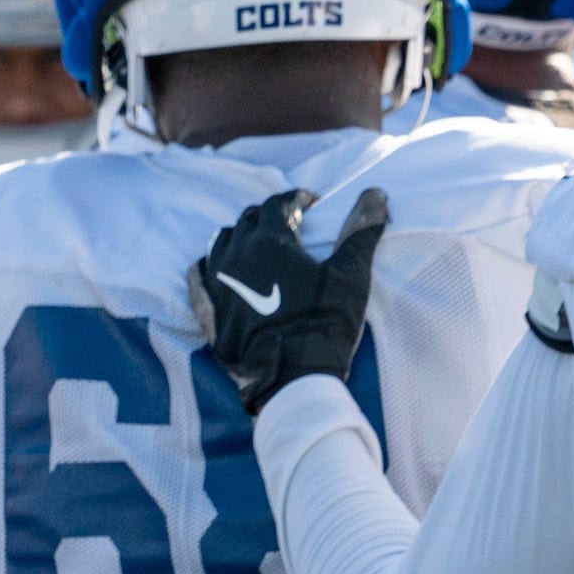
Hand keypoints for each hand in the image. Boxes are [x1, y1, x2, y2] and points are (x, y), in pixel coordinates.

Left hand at [188, 186, 386, 413]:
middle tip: (290, 227)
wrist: (291, 379)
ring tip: (259, 248)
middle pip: (248, 220)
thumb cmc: (324, 323)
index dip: (297, 199)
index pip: (278, 203)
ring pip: (221, 242)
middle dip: (269, 216)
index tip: (312, 206)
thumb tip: (375, 193)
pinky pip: (198, 276)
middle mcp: (236, 254)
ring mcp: (217, 283)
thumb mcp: (350, 275)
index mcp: (270, 240)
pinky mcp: (209, 311)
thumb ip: (360, 231)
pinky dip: (209, 266)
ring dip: (240, 237)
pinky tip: (221, 270)